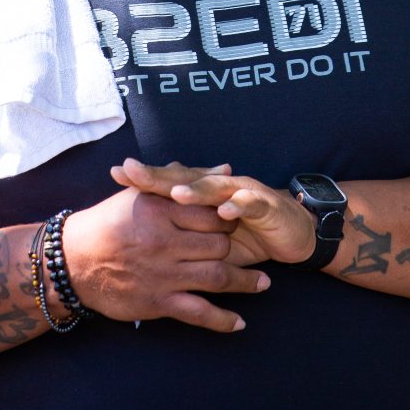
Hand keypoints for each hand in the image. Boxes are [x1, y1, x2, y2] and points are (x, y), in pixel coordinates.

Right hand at [62, 185, 269, 332]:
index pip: (209, 212)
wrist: (73, 262)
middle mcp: (164, 242)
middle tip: (251, 249)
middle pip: (218, 244)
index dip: (228, 216)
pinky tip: (240, 323)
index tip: (238, 219)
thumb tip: (223, 169)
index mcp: (160, 211)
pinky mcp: (158, 302)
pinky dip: (222, 319)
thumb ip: (182, 180)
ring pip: (216, 278)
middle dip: (237, 248)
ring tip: (264, 284)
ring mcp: (163, 274)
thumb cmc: (108, 222)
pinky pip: (198, 313)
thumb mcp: (140, 193)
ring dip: (245, 283)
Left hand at [113, 160, 316, 267]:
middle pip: (185, 178)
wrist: (292, 232)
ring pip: (215, 188)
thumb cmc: (245, 235)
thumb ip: (183, 232)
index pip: (169, 181)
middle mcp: (220, 186)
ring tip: (175, 193)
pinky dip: (237, 208)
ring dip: (196, 190)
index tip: (116, 172)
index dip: (144, 177)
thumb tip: (144, 238)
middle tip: (134, 171)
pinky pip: (249, 205)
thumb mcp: (208, 237)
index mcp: (203, 192)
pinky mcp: (264, 206)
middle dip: (159, 175)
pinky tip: (224, 212)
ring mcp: (242, 193)